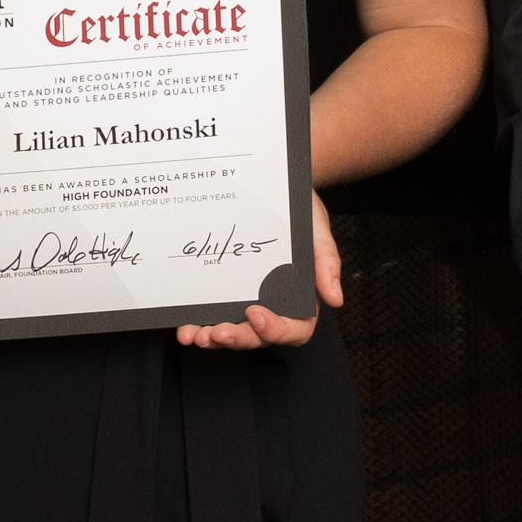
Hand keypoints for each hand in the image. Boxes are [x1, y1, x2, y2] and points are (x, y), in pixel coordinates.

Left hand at [176, 194, 343, 349]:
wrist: (270, 183)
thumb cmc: (298, 209)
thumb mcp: (316, 227)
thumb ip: (326, 260)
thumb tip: (335, 297)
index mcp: (301, 296)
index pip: (295, 328)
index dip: (276, 329)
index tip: (255, 314)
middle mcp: (274, 304)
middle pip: (260, 336)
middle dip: (238, 338)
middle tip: (219, 332)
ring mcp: (247, 300)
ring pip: (234, 331)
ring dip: (214, 338)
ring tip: (197, 334)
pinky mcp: (225, 293)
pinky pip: (213, 315)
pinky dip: (198, 325)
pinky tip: (185, 328)